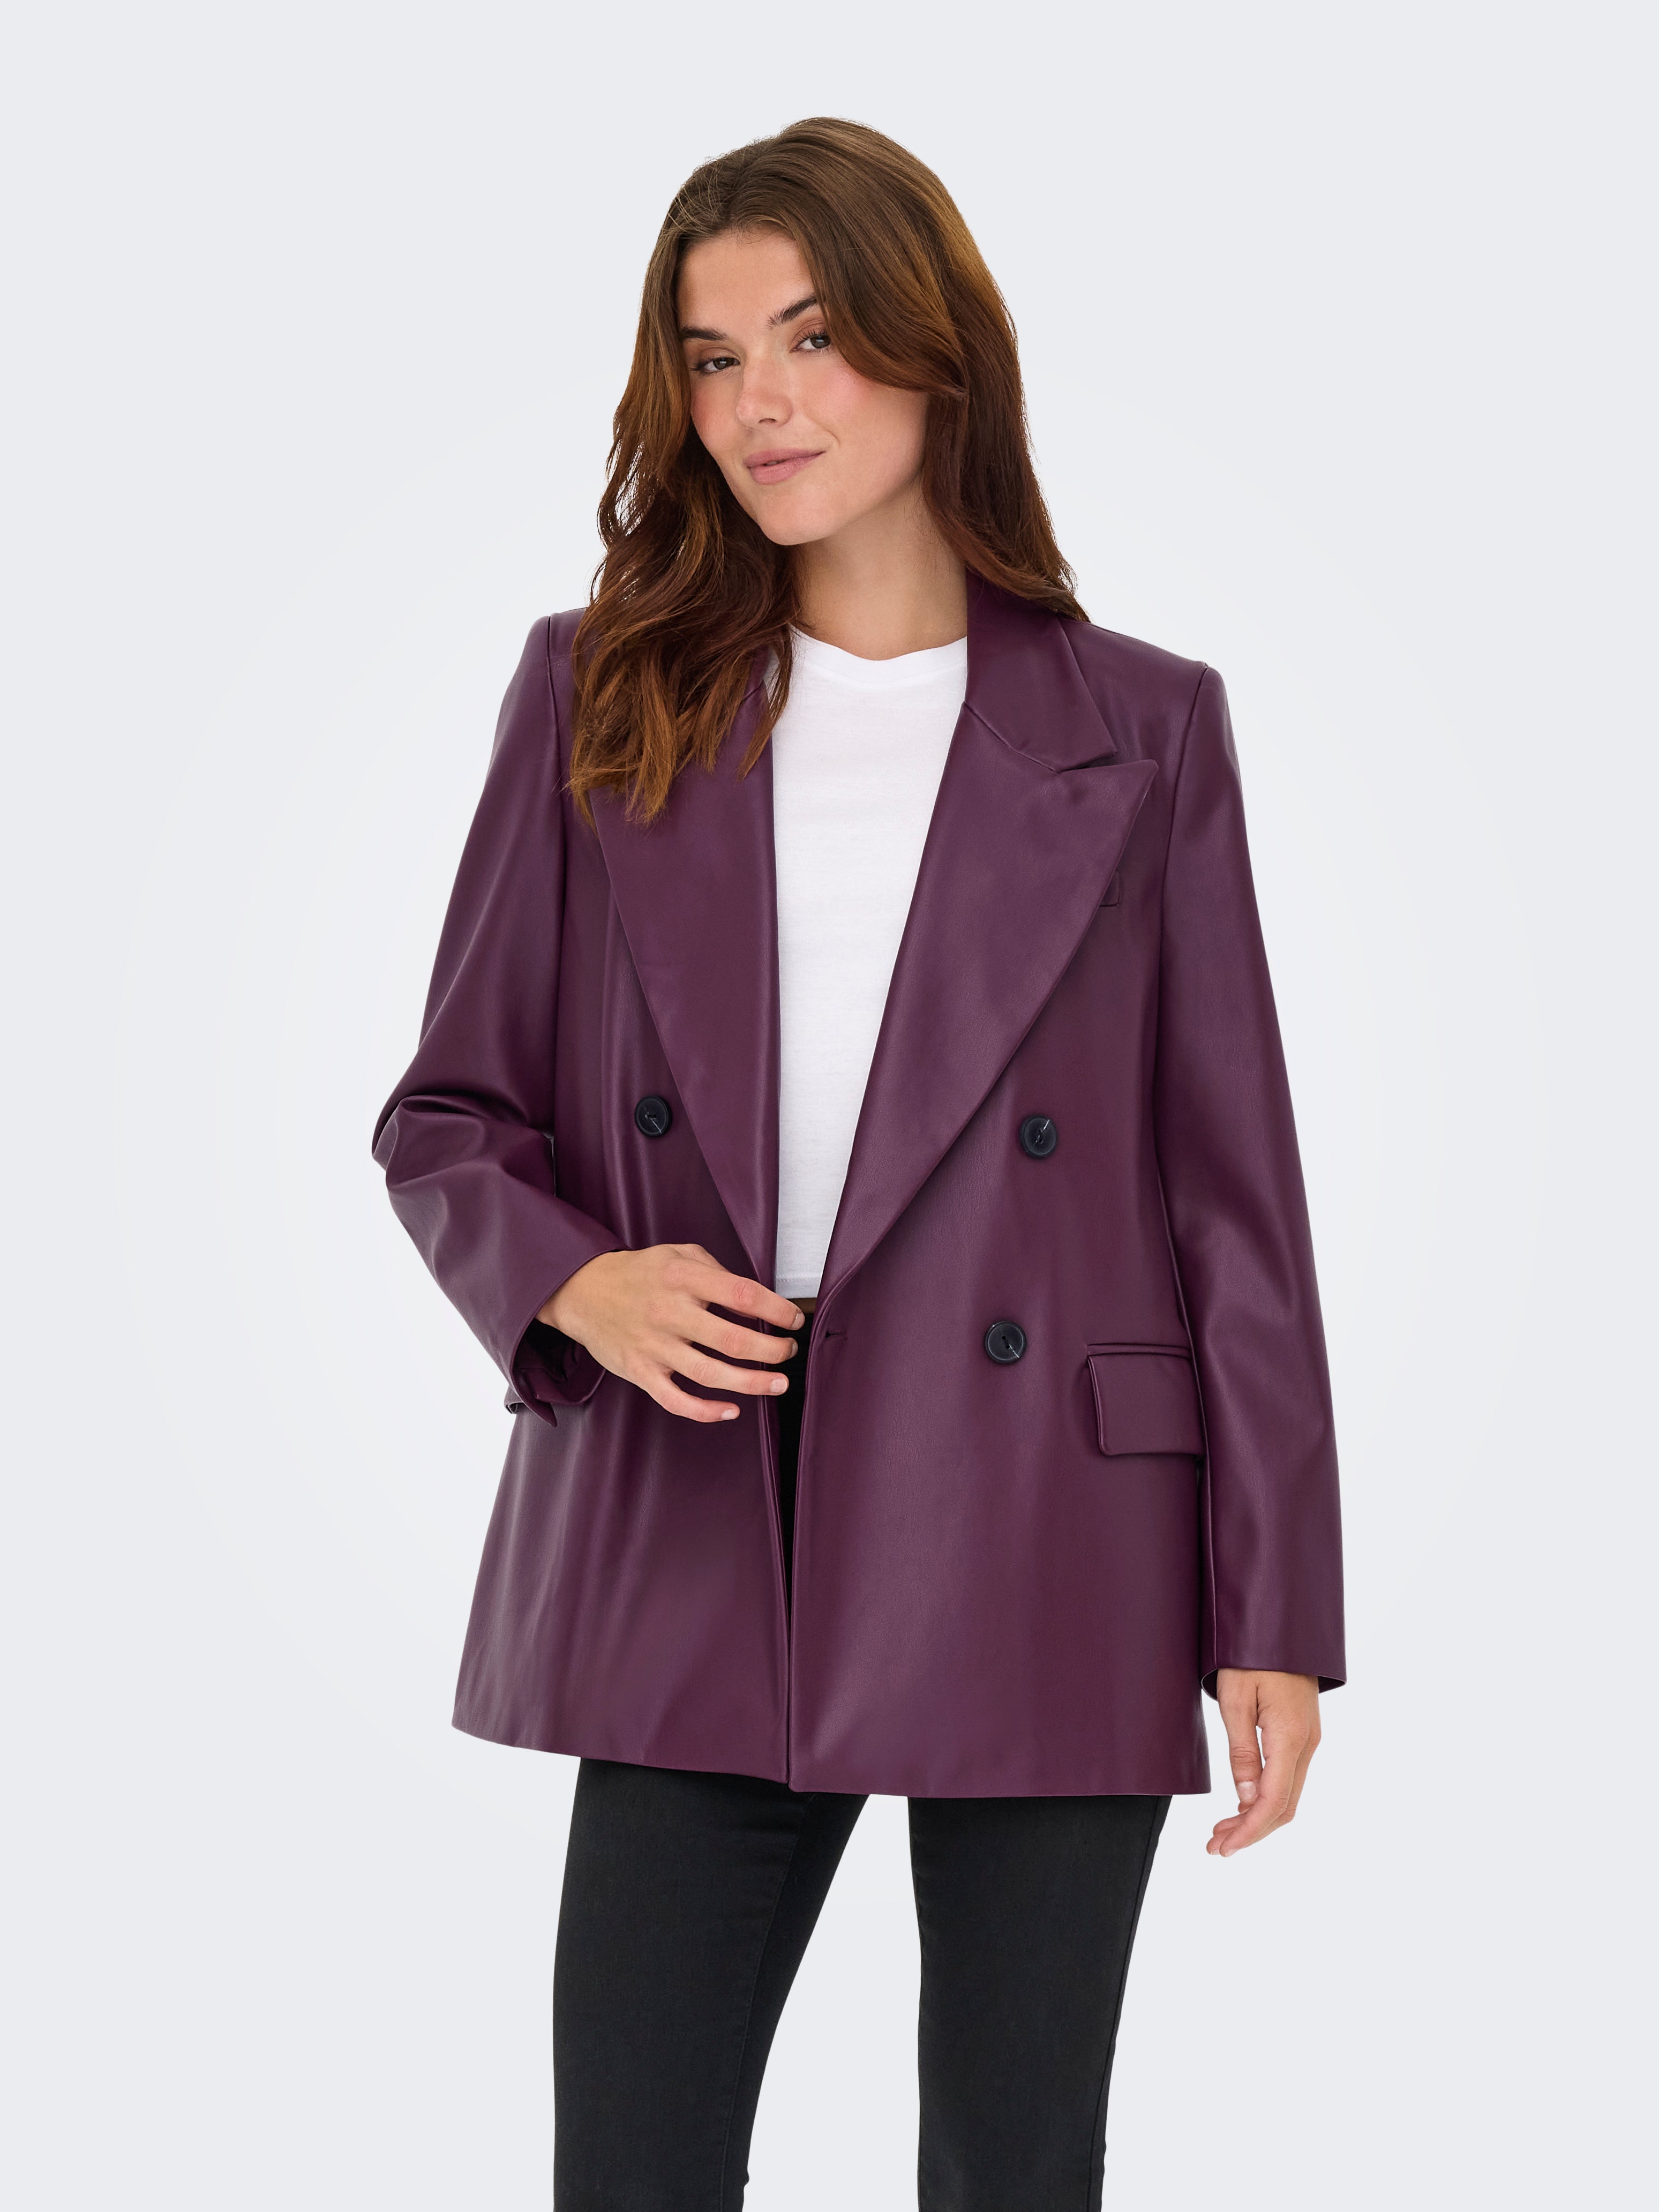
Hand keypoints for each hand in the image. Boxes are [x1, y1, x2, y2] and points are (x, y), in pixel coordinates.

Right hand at [538, 1243, 802, 1423]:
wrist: (583, 1291)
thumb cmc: (640, 1274)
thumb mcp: (679, 1254)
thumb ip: (717, 1271)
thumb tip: (755, 1299)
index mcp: (683, 1277)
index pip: (742, 1294)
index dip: (776, 1310)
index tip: (794, 1319)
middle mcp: (670, 1312)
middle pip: (733, 1339)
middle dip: (772, 1350)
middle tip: (789, 1352)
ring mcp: (654, 1346)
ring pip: (710, 1373)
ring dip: (751, 1382)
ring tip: (779, 1383)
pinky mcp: (640, 1371)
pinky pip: (675, 1400)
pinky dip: (706, 1411)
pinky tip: (732, 1411)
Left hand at [1207, 1669, 1320, 1855]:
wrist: (1278, 1622)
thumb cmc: (1250, 1654)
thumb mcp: (1235, 1699)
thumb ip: (1242, 1752)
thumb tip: (1247, 1799)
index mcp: (1290, 1737)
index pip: (1273, 1802)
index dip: (1248, 1830)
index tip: (1223, 1848)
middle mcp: (1307, 1743)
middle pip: (1284, 1806)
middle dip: (1251, 1831)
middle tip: (1215, 1846)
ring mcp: (1309, 1739)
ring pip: (1288, 1794)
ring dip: (1257, 1817)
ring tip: (1223, 1830)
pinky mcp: (1303, 1733)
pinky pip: (1289, 1777)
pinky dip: (1267, 1798)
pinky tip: (1244, 1803)